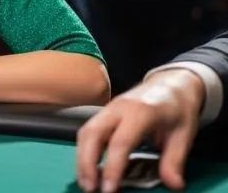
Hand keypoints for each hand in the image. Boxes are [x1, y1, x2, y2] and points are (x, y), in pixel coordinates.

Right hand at [76, 69, 204, 191]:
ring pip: (85, 131)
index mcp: (141, 112)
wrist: (172, 83)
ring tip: (86, 182)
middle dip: (86, 162)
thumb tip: (173, 184)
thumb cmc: (178, 108)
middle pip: (92, 133)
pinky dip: (84, 149)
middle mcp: (119, 107)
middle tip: (89, 188)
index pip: (120, 142)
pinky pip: (88, 129)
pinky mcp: (105, 112)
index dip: (112, 167)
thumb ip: (175, 160)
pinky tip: (88, 166)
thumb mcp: (184, 134)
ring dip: (81, 157)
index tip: (109, 189)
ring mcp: (109, 108)